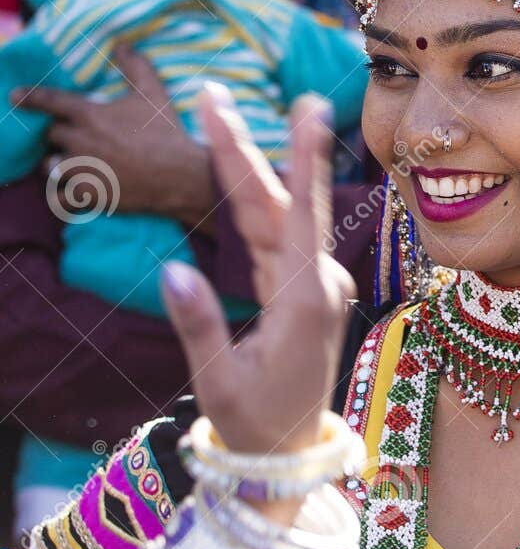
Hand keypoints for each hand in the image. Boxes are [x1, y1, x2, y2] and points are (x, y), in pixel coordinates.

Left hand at [11, 46, 213, 228]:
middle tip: (73, 139)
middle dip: (58, 136)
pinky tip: (73, 194)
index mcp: (89, 114)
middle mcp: (79, 142)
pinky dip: (63, 195)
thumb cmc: (166, 133)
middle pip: (51, 136)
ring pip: (51, 167)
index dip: (30, 97)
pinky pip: (61, 198)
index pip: (49, 101)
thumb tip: (122, 44)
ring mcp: (81, 171)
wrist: (179, 176)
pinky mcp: (89, 195)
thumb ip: (135, 67)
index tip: (13, 96)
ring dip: (57, 164)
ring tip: (71, 166)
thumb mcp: (153, 94)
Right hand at [160, 87, 354, 459]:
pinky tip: (231, 164)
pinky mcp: (299, 290)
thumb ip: (198, 326)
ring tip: (212, 112)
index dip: (303, 161)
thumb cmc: (255, 421)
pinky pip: (270, 236)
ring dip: (240, 167)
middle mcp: (316, 286)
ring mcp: (310, 286)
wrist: (287, 454)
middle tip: (211, 94)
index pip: (302, 220)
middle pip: (275, 206)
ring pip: (270, 216)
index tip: (310, 110)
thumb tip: (174, 271)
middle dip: (242, 148)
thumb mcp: (218, 382)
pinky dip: (246, 201)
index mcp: (304, 304)